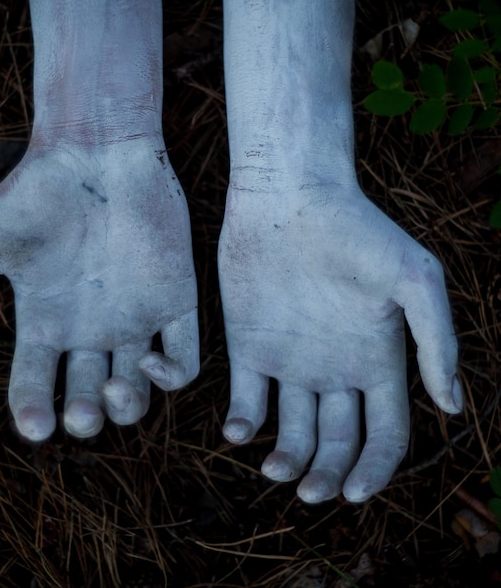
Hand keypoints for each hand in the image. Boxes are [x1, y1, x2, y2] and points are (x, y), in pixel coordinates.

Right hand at [0, 141, 198, 440]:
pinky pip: (184, 359)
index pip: (37, 384)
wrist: (94, 151)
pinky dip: (172, 378)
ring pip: (138, 390)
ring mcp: (135, 317)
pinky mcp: (174, 301)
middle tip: (80, 414)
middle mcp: (91, 327)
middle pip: (91, 396)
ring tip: (111, 391)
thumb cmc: (32, 193)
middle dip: (86, 418)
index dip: (33, 412)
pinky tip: (148, 363)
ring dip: (127, 409)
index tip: (35, 426)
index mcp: (45, 320)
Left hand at [218, 183, 459, 502]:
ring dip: (285, 460)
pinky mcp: (249, 347)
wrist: (290, 198)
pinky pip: (247, 399)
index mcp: (378, 361)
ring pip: (291, 431)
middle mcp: (335, 369)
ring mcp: (291, 360)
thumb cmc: (357, 232)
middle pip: (337, 443)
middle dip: (327, 475)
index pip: (384, 435)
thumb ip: (435, 342)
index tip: (353, 494)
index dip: (374, 470)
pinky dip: (242, 424)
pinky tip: (239, 431)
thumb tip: (452, 408)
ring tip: (273, 469)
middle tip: (309, 492)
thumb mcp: (413, 281)